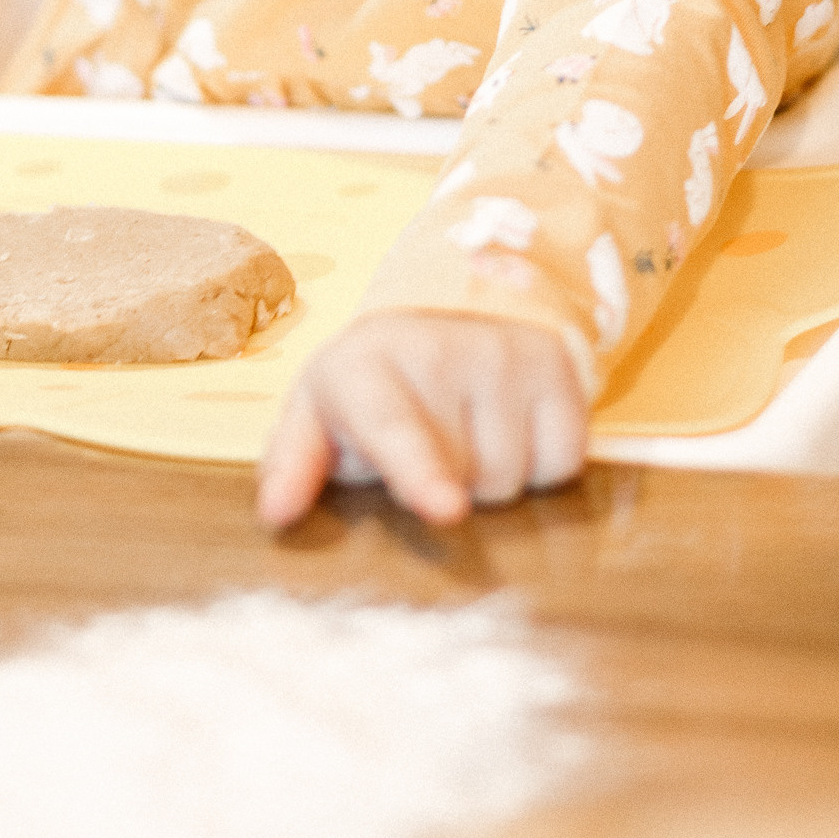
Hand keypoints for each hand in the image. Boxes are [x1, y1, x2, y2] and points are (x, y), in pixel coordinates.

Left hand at [256, 311, 589, 529]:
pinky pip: (562, 461)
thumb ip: (293, 467)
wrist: (439, 322)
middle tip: (426, 453)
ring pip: (514, 478)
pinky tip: (510, 430)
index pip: (396, 431)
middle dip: (447, 490)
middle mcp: (438, 350)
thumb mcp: (317, 418)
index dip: (420, 475)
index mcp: (362, 368)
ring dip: (492, 481)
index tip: (445, 510)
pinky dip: (540, 465)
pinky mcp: (553, 362)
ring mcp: (502, 352)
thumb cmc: (367, 392)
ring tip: (464, 437)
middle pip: (466, 483)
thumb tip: (276, 515)